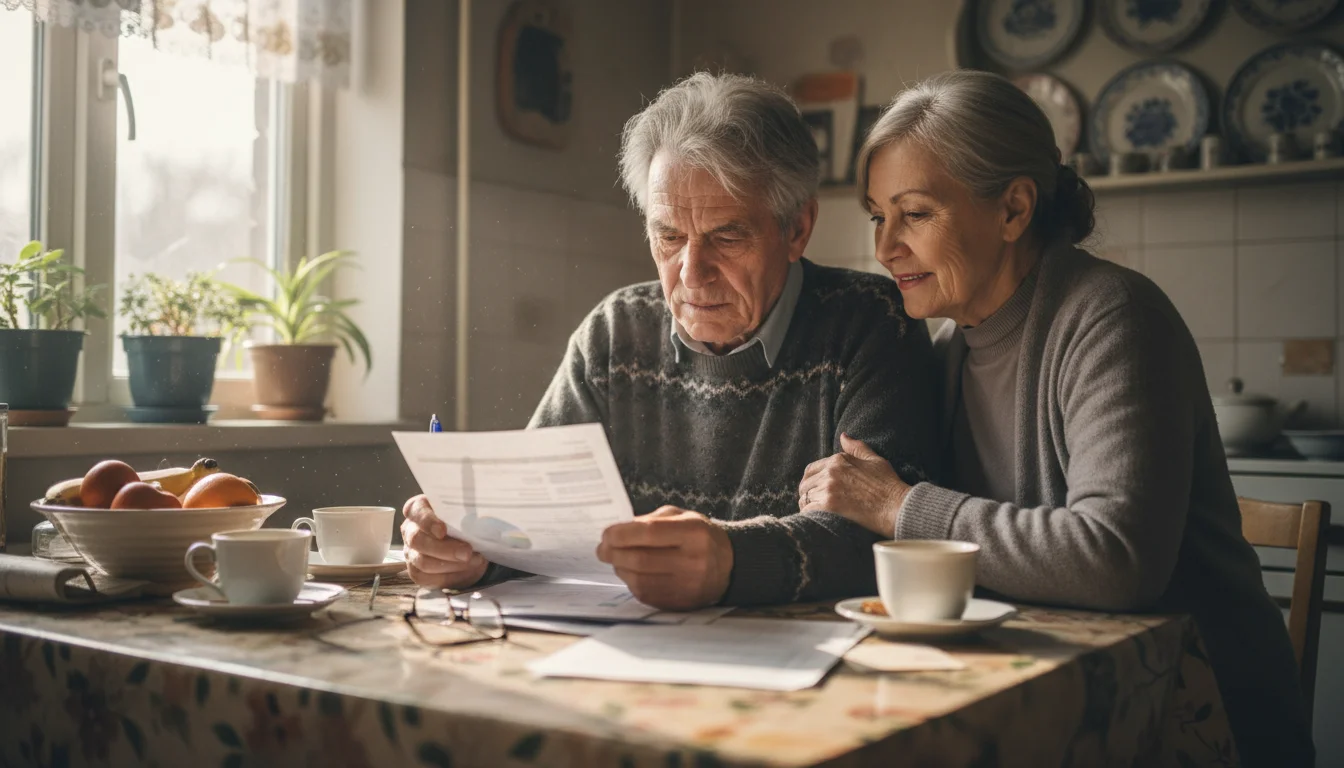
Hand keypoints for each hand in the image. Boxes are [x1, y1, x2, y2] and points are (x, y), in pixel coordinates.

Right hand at [400, 495, 488, 589]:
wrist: (467, 544)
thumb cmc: (464, 523)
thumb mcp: (466, 514)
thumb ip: (465, 514)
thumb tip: (477, 521)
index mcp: (418, 508)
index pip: (416, 511)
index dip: (427, 521)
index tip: (442, 531)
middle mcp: (410, 529)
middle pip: (417, 540)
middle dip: (444, 549)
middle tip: (467, 553)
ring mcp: (410, 551)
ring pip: (422, 562)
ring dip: (451, 564)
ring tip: (473, 561)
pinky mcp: (415, 571)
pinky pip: (427, 578)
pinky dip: (449, 576)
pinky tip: (466, 571)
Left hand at [596, 507, 733, 610]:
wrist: (729, 564)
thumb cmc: (698, 536)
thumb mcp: (681, 517)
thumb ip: (650, 521)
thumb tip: (615, 534)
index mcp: (694, 532)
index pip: (649, 532)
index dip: (621, 534)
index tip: (606, 534)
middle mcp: (694, 560)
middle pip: (641, 559)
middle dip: (614, 553)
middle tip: (602, 549)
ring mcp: (689, 585)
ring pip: (640, 580)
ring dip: (620, 569)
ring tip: (615, 560)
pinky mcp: (683, 603)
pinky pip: (646, 595)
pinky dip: (631, 583)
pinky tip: (630, 573)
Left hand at [798, 434, 908, 535]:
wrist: (896, 507)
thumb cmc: (888, 485)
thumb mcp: (874, 460)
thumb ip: (856, 448)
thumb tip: (843, 436)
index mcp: (838, 460)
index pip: (811, 470)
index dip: (812, 481)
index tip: (816, 490)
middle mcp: (830, 472)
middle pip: (805, 484)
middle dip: (809, 493)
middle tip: (817, 503)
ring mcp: (828, 489)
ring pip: (805, 498)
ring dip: (809, 505)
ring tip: (819, 513)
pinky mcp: (828, 506)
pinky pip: (807, 510)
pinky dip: (810, 515)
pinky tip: (819, 519)